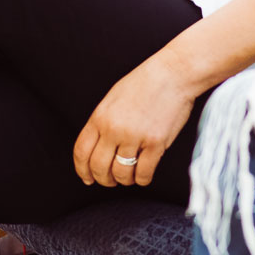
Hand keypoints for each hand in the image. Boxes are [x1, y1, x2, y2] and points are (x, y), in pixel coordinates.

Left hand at [72, 53, 195, 187]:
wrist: (172, 74)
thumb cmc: (144, 84)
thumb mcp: (113, 99)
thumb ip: (102, 123)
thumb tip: (96, 149)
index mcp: (100, 117)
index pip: (81, 152)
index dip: (82, 170)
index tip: (87, 178)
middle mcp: (114, 129)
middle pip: (99, 167)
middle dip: (103, 179)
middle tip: (110, 180)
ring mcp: (135, 137)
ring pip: (121, 174)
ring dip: (124, 180)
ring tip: (129, 176)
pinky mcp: (155, 143)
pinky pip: (144, 173)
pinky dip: (142, 179)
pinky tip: (143, 175)